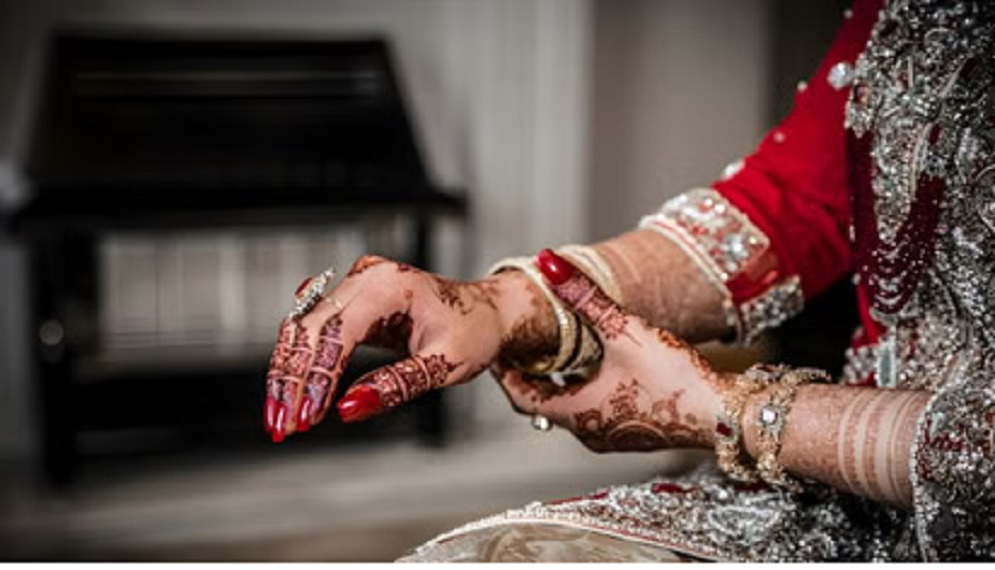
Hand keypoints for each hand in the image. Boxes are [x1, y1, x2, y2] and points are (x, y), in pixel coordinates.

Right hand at [263, 255, 557, 441]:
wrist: (485, 312)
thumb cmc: (472, 332)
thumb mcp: (444, 364)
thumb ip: (397, 385)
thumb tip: (349, 409)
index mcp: (390, 286)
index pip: (336, 332)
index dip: (316, 377)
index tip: (306, 417)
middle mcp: (365, 277)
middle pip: (309, 329)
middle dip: (291, 382)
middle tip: (283, 427)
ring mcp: (354, 284)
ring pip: (301, 329)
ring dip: (288, 375)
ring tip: (282, 420)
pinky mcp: (349, 300)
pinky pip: (312, 329)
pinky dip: (299, 364)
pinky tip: (291, 396)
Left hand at [495, 250, 729, 451]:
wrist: (724, 414)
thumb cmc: (675, 378)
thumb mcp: (624, 330)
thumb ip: (584, 296)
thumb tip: (549, 263)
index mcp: (577, 413)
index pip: (521, 398)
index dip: (506, 374)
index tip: (498, 352)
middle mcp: (589, 432)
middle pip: (543, 406)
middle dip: (531, 377)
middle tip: (522, 349)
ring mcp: (613, 437)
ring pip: (570, 411)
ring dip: (559, 386)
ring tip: (555, 355)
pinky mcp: (634, 434)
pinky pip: (595, 414)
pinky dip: (584, 393)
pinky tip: (598, 370)